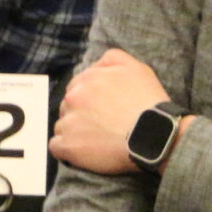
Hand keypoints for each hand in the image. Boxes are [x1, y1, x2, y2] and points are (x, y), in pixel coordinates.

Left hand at [50, 49, 174, 176]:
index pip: (76, 87)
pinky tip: (83, 152)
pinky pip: (56, 147)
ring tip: (95, 141)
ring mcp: (69, 122)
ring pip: (62, 125)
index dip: (88, 99)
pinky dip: (67, 150)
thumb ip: (112, 59)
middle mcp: (74, 98)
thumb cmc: (149, 103)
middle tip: (101, 125)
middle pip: (68, 106)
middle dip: (80, 114)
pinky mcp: (68, 146)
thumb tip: (96, 64)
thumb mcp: (137, 68)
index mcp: (88, 79)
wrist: (155, 136)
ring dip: (73, 132)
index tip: (101, 110)